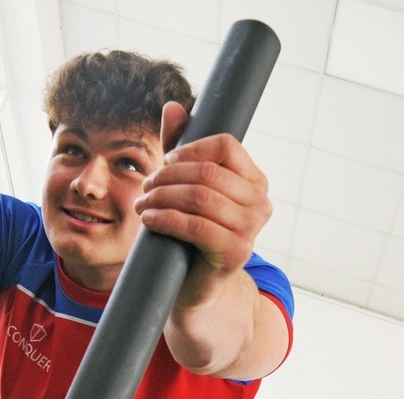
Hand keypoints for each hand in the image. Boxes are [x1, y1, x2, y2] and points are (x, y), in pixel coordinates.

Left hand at [136, 102, 272, 290]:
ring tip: (142, 205)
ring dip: (162, 197)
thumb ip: (181, 147)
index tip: (167, 160)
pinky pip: (196, 226)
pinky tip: (149, 219)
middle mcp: (260, 203)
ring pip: (199, 197)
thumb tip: (173, 106)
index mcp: (254, 181)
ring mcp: (251, 229)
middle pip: (208, 171)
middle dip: (167, 175)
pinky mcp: (235, 253)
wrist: (192, 286)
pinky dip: (166, 218)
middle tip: (145, 187)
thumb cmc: (189, 232)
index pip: (226, 145)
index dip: (191, 148)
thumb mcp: (184, 185)